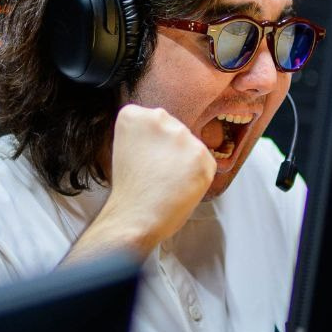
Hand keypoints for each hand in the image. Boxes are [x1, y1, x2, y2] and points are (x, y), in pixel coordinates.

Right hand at [99, 104, 216, 251]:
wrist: (135, 217)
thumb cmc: (130, 190)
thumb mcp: (125, 148)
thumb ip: (145, 135)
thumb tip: (166, 137)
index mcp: (133, 114)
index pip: (153, 121)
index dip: (151, 144)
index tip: (144, 158)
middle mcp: (158, 117)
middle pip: (174, 130)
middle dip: (171, 150)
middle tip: (157, 173)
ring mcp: (181, 135)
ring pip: (191, 146)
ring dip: (185, 162)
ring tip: (168, 182)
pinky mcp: (201, 154)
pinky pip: (206, 163)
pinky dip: (198, 177)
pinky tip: (181, 187)